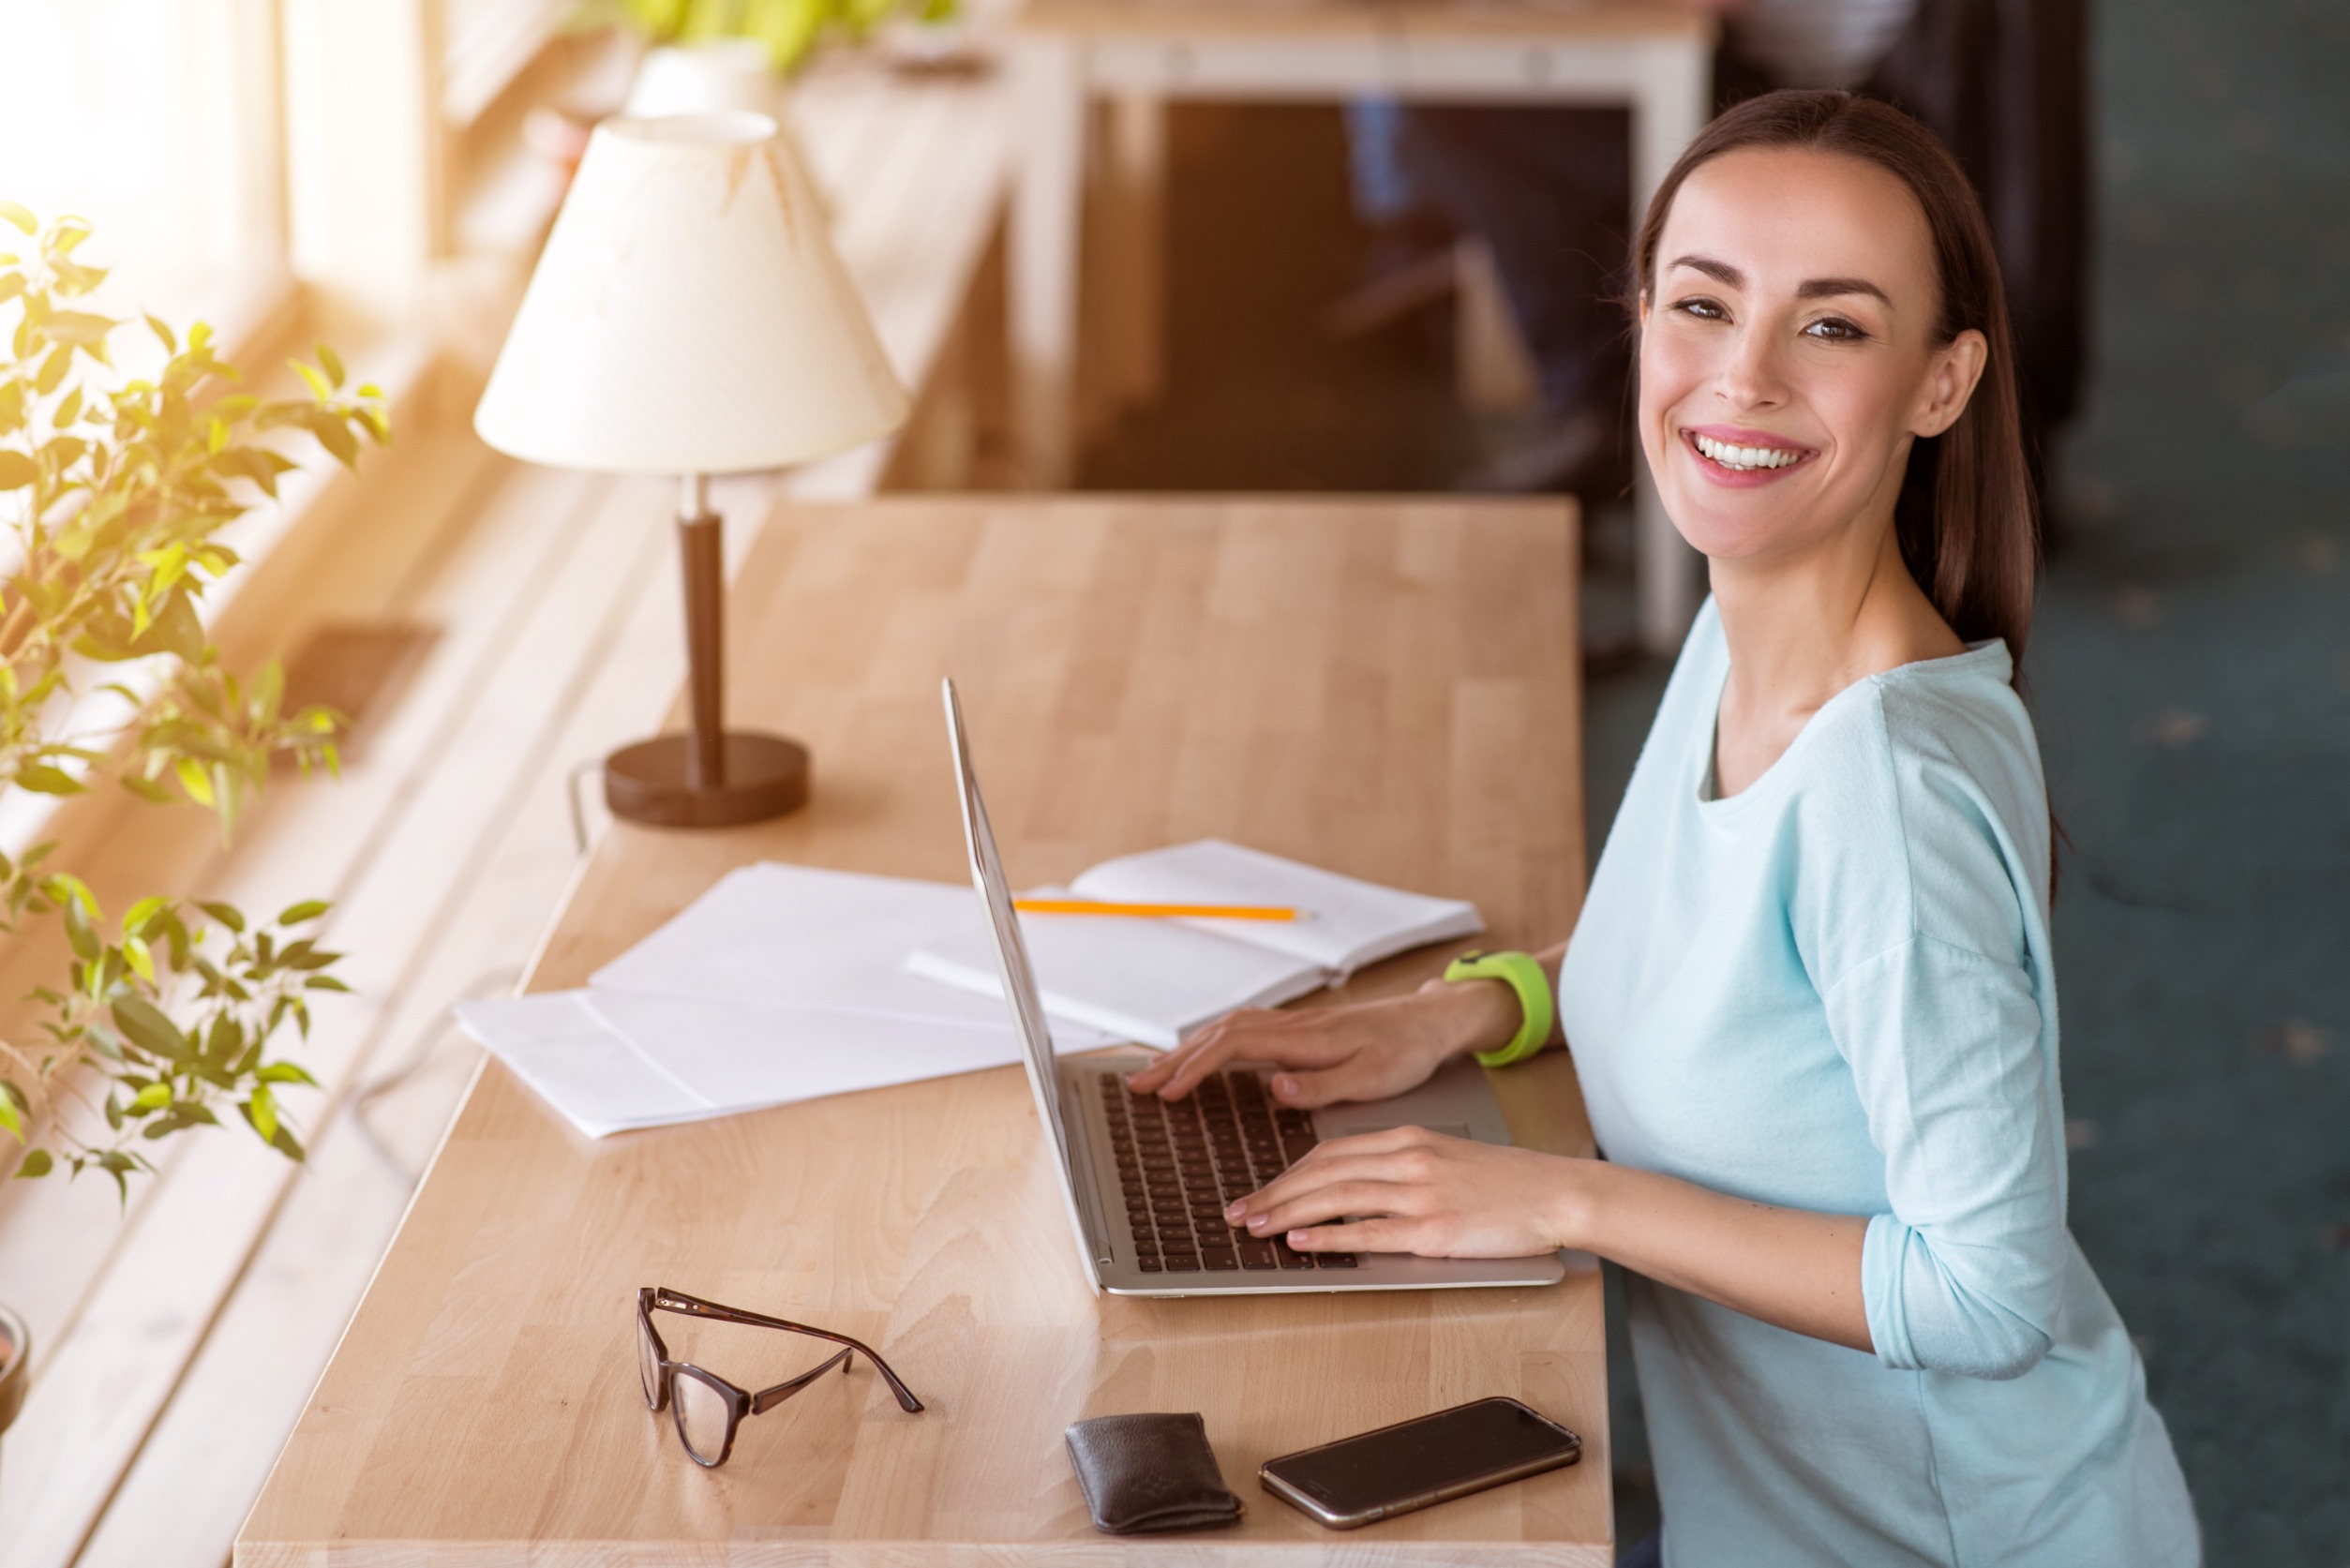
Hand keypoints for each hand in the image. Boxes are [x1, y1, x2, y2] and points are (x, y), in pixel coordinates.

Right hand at [1123, 977, 1516, 1108]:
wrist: (1431, 1021)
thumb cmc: (1406, 1051)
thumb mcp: (1372, 1077)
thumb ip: (1322, 1086)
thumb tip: (1274, 1089)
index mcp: (1305, 1038)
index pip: (1233, 1046)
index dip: (1196, 1068)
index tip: (1168, 1093)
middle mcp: (1292, 1026)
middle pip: (1217, 1035)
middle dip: (1174, 1060)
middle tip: (1138, 1087)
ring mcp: (1293, 1025)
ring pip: (1225, 1030)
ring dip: (1187, 1050)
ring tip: (1155, 1075)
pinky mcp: (1298, 1030)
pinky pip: (1241, 1031)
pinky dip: (1210, 1043)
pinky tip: (1200, 1057)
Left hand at [1226, 1125, 1584, 1258]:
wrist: (1555, 1192)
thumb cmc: (1504, 1181)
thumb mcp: (1445, 1157)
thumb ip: (1399, 1165)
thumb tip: (1352, 1187)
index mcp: (1408, 1138)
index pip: (1330, 1152)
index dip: (1288, 1173)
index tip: (1260, 1191)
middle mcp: (1408, 1159)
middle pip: (1322, 1172)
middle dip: (1273, 1193)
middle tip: (1238, 1213)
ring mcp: (1420, 1193)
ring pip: (1336, 1197)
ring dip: (1286, 1213)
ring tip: (1254, 1228)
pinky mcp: (1434, 1229)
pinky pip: (1368, 1231)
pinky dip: (1328, 1236)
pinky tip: (1300, 1243)